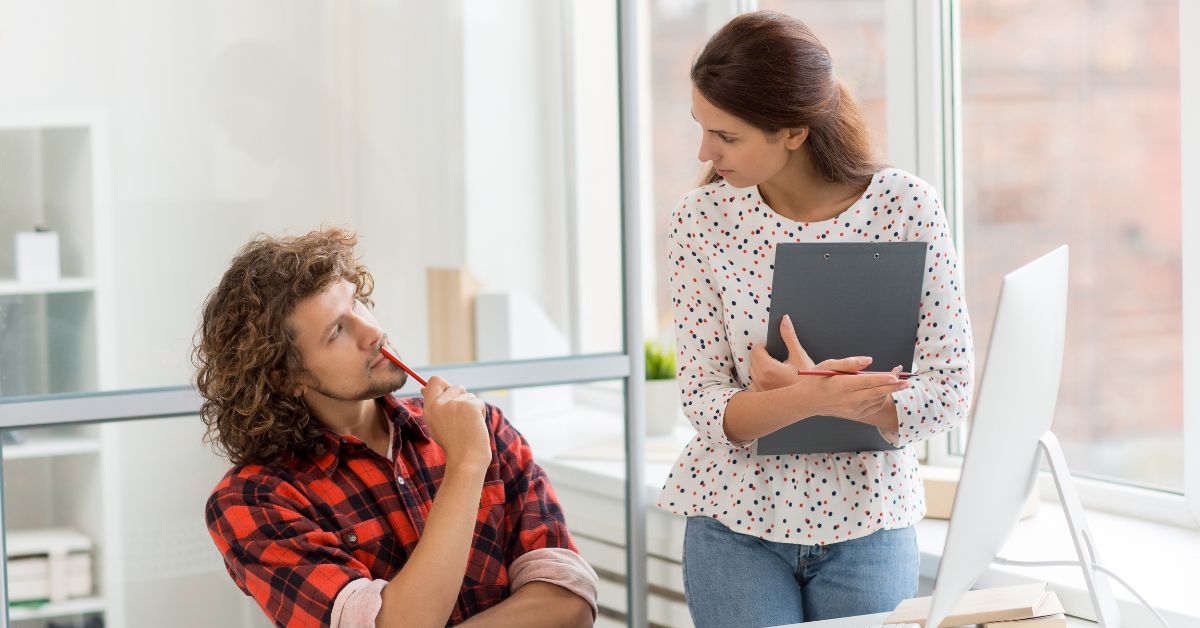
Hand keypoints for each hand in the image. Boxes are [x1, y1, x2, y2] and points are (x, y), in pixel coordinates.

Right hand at [420, 376, 490, 468]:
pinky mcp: (469, 406)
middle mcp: (439, 404)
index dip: (445, 385)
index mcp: (429, 408)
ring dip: (473, 407)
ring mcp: (454, 404)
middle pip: (456, 386)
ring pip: (469, 394)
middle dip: (464, 399)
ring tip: (468, 424)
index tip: (451, 397)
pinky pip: (479, 402)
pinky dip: (481, 413)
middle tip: (462, 418)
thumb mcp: (435, 423)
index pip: (435, 380)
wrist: (465, 459)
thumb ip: (433, 405)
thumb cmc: (453, 443)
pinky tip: (475, 426)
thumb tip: (424, 386)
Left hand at [748, 314, 813, 391]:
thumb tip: (784, 320)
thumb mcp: (799, 356)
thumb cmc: (807, 379)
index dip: (763, 346)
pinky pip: (754, 385)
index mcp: (768, 369)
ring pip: (752, 373)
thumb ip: (789, 337)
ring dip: (760, 368)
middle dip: (762, 356)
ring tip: (775, 369)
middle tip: (776, 358)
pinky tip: (772, 381)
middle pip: (753, 361)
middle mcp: (761, 380)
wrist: (811, 400)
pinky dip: (759, 381)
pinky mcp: (762, 397)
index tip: (772, 348)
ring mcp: (760, 390)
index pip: (755, 350)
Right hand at [749, 315, 908, 419]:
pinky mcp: (856, 414)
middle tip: (907, 380)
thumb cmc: (818, 379)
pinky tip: (882, 391)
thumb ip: (850, 362)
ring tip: (895, 381)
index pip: (868, 382)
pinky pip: (873, 406)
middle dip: (894, 386)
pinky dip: (880, 398)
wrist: (808, 402)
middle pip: (878, 393)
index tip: (896, 375)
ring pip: (877, 400)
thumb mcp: (829, 365)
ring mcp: (853, 409)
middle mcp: (850, 399)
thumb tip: (870, 361)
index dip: (884, 379)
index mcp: (843, 385)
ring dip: (888, 391)